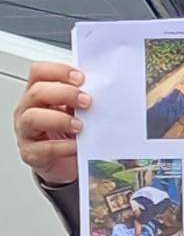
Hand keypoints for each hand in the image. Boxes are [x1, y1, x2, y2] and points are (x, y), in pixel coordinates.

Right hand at [14, 62, 89, 185]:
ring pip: (32, 118)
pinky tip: (77, 146)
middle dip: (64, 94)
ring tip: (80, 126)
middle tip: (87, 101)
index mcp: (40, 93)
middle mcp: (29, 109)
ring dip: (59, 119)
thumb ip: (83, 99)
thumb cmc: (71, 132)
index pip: (39, 72)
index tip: (81, 78)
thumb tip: (105, 89)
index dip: (59, 71)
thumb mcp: (77, 111)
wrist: (65, 163)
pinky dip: (63, 146)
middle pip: (37, 92)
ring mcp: (27, 131)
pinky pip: (43, 148)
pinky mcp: (31, 154)